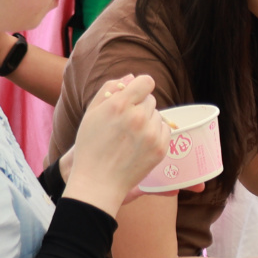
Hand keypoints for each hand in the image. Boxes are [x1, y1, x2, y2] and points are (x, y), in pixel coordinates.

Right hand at [63, 76, 169, 215]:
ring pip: (158, 115)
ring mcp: (151, 134)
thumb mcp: (92, 113)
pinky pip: (166, 130)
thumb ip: (110, 90)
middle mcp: (138, 117)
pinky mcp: (160, 148)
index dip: (141, 87)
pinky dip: (156, 134)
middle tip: (126, 123)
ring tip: (131, 137)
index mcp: (120, 105)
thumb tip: (131, 76)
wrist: (98, 180)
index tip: (136, 94)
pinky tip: (140, 144)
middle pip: (151, 100)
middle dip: (140, 107)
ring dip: (148, 121)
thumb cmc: (91, 145)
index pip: (146, 82)